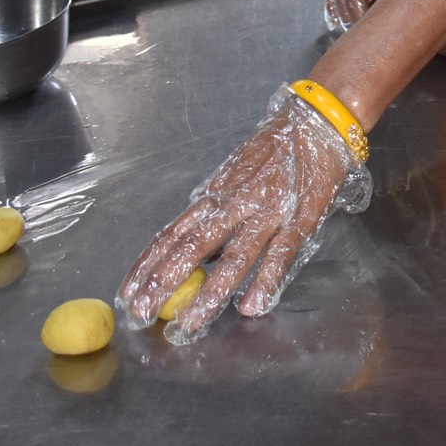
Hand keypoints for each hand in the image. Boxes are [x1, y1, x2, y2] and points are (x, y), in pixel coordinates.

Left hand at [116, 88, 372, 344]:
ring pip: (236, 257)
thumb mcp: (235, 173)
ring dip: (212, 292)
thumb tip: (196, 245)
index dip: (147, 264)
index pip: (173, 232)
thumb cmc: (276, 149)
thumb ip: (217, 208)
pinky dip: (266, 280)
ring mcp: (268, 211)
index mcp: (217, 193)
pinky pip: (280, 253)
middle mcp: (236, 203)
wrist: (318, 122)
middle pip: (194, 247)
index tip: (127, 292)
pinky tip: (251, 306)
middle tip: (143, 314)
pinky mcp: (300, 218)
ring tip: (192, 323)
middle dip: (165, 282)